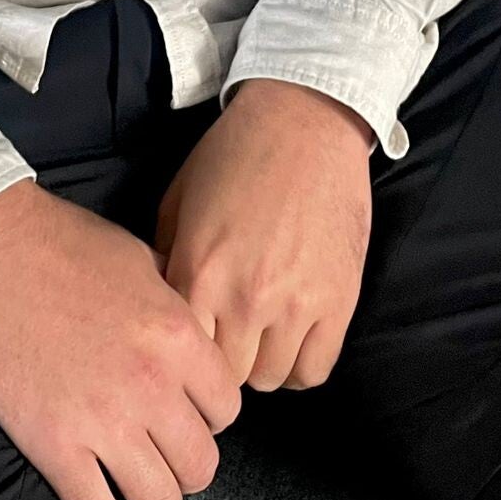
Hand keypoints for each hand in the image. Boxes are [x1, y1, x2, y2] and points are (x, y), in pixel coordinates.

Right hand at [0, 178, 241, 499]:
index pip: (227, 410)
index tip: (188, 414)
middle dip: (184, 463)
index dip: (208, 416)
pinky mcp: (52, 445)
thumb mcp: (140, 259)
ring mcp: (101, 419)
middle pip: (200, 464)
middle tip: (161, 452)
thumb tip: (196, 340)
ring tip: (137, 487)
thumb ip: (176, 305)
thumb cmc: (60, 241)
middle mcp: (150, 383)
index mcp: (176, 334)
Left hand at [152, 79, 373, 393]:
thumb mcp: (179, 197)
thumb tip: (162, 307)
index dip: (188, 347)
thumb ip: (165, 258)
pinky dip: (302, 363)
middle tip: (230, 330)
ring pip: (271, 379)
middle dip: (224, 357)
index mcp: (198, 269)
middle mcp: (244, 297)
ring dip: (264, 360)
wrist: (303, 119)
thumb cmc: (234, 153)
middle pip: (226, 375)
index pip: (184, 352)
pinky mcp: (338, 303)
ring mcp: (295, 304)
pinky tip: (294, 335)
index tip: (195, 335)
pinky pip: (315, 371)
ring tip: (263, 328)